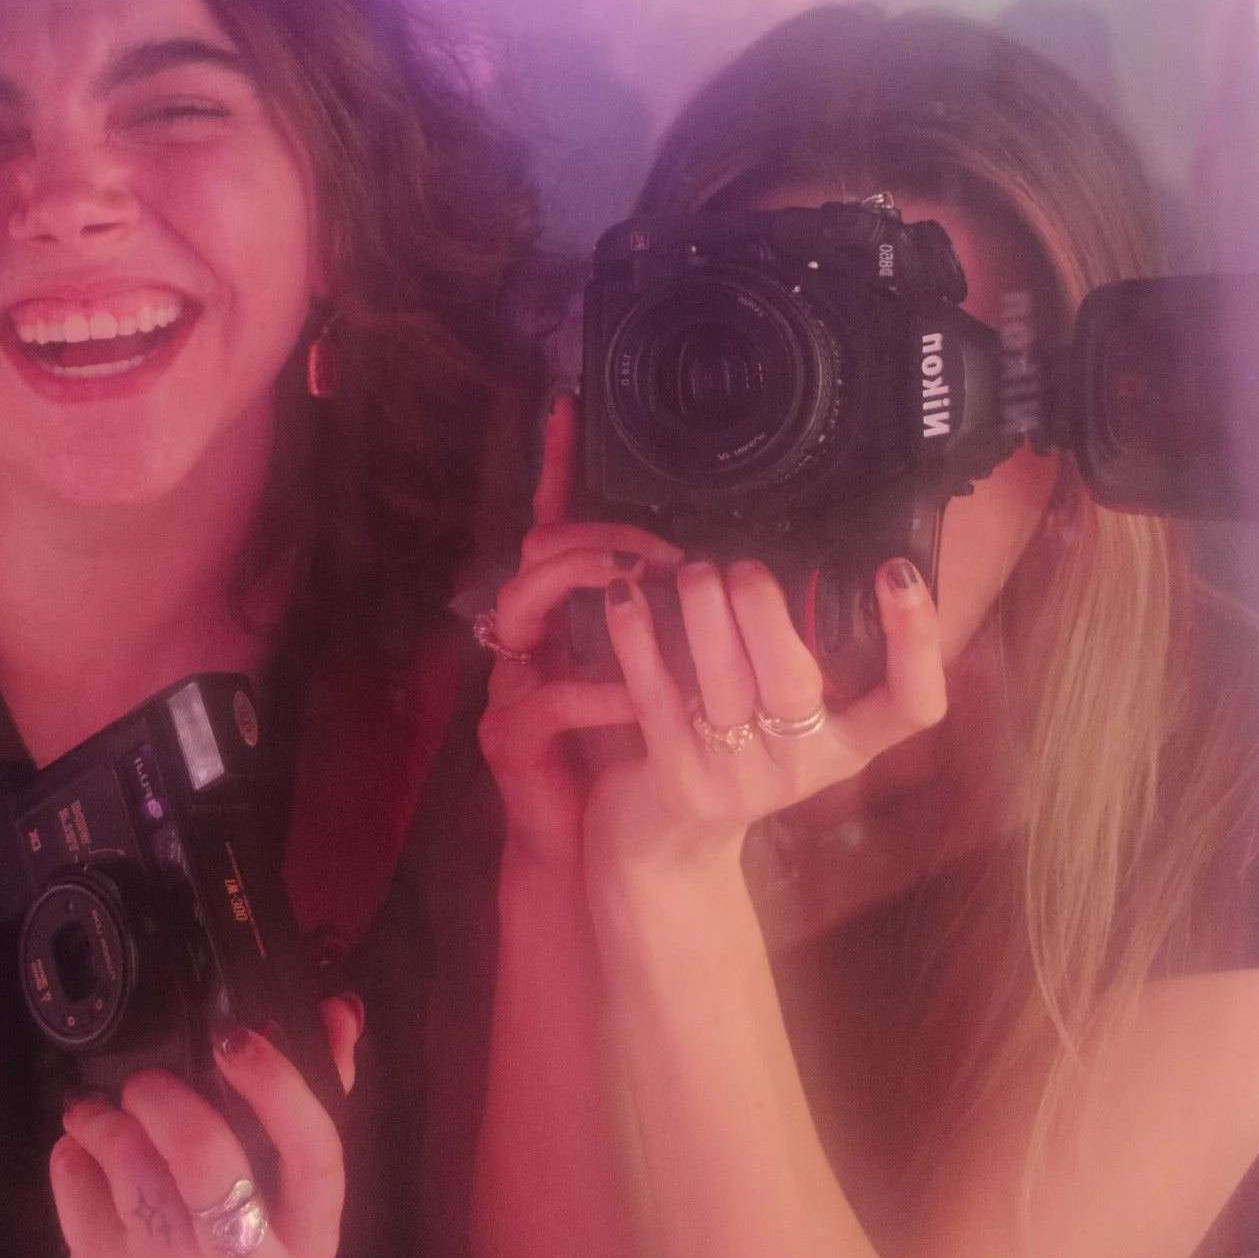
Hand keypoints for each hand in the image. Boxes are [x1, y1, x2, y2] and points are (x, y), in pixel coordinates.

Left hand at [50, 1005, 360, 1257]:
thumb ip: (318, 1089)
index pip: (312, 1152)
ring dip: (106, 1118)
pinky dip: (72, 1150)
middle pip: (206, 1156)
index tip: (234, 1037)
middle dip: (165, 1095)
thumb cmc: (234, 1229)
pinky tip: (86, 1153)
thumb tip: (342, 1009)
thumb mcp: (282, 1177)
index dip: (275, 1085)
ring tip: (103, 1111)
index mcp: (310, 1234)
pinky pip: (76, 1181)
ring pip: (131, 1163)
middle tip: (146, 1081)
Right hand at [477, 392, 678, 871]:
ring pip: (526, 602)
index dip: (560, 467)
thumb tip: (748, 571)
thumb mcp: (671, 676)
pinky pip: (546, 697)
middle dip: (602, 537)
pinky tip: (636, 699)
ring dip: (590, 588)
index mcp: (571, 615)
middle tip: (664, 550)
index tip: (573, 408)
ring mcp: (514, 680)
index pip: (561, 523)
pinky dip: (595, 692)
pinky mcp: (510, 735)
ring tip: (643, 591)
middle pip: (541, 548)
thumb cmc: (635, 757)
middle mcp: (533, 635)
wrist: (597, 849)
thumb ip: (688, 623)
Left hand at [580, 549, 948, 910]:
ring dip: (705, 613)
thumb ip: (802, 658)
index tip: (896, 572)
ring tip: (693, 572)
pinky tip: (625, 596)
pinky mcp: (676, 778)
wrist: (667, 846)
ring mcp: (737, 777)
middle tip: (743, 567)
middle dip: (765, 612)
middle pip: (796, 683)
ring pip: (725, 683)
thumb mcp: (787, 721)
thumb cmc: (734, 753)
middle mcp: (801, 766)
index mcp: (846, 745)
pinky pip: (657, 695)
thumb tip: (801, 550)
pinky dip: (638, 639)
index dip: (917, 641)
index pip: (913, 704)